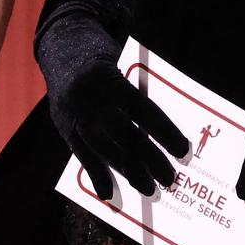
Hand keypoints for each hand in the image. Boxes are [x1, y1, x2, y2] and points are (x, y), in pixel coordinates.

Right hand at [52, 63, 187, 201]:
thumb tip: (161, 132)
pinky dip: (96, 175)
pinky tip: (108, 194)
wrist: (62, 50)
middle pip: (126, 133)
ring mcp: (78, 115)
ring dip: (127, 171)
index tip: (182, 151)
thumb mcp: (123, 68)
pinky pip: (81, 155)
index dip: (164, 132)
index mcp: (114, 81)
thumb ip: (136, 96)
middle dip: (149, 158)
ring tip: (148, 189)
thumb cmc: (104, 64)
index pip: (144, 110)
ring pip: (105, 148)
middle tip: (169, 179)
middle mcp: (95, 100)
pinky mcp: (65, 128)